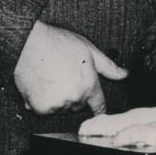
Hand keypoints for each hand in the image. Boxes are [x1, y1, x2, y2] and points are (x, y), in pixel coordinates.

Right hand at [13, 21, 127, 115]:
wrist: (31, 45)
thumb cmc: (60, 44)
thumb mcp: (90, 50)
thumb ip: (109, 67)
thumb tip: (124, 74)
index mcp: (89, 85)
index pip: (98, 105)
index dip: (98, 107)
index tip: (98, 110)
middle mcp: (75, 98)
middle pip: (78, 105)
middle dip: (74, 94)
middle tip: (65, 76)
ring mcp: (57, 105)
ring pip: (61, 108)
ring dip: (58, 99)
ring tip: (52, 79)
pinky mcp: (41, 109)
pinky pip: (44, 110)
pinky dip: (42, 102)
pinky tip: (41, 86)